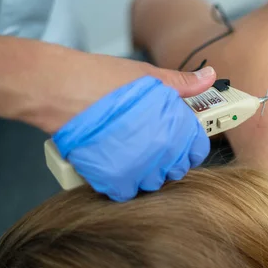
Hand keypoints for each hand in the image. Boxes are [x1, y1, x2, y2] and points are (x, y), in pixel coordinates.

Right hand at [52, 65, 216, 201]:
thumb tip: (208, 77)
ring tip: (133, 152)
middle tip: (151, 142)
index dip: (190, 143)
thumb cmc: (101, 78)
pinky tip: (117, 164)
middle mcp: (160, 151)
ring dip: (147, 172)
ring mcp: (136, 168)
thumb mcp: (149, 75)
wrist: (59, 89)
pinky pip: (127, 192)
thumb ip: (182, 83)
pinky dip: (123, 182)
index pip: (197, 150)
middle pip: (176, 169)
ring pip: (153, 182)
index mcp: (174, 126)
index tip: (181, 138)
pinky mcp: (111, 179)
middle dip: (169, 158)